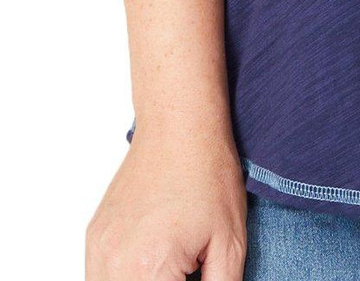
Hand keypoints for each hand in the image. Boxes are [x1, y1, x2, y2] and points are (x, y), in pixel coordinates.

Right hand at [86, 121, 246, 280]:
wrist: (180, 128)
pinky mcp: (94, 238)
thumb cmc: (209, 176)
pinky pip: (100, 276)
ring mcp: (98, 251)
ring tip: (171, 265)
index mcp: (148, 270)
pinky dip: (124, 276)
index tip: (195, 272)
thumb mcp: (230, 243)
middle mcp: (113, 265)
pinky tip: (153, 260)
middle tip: (186, 267)